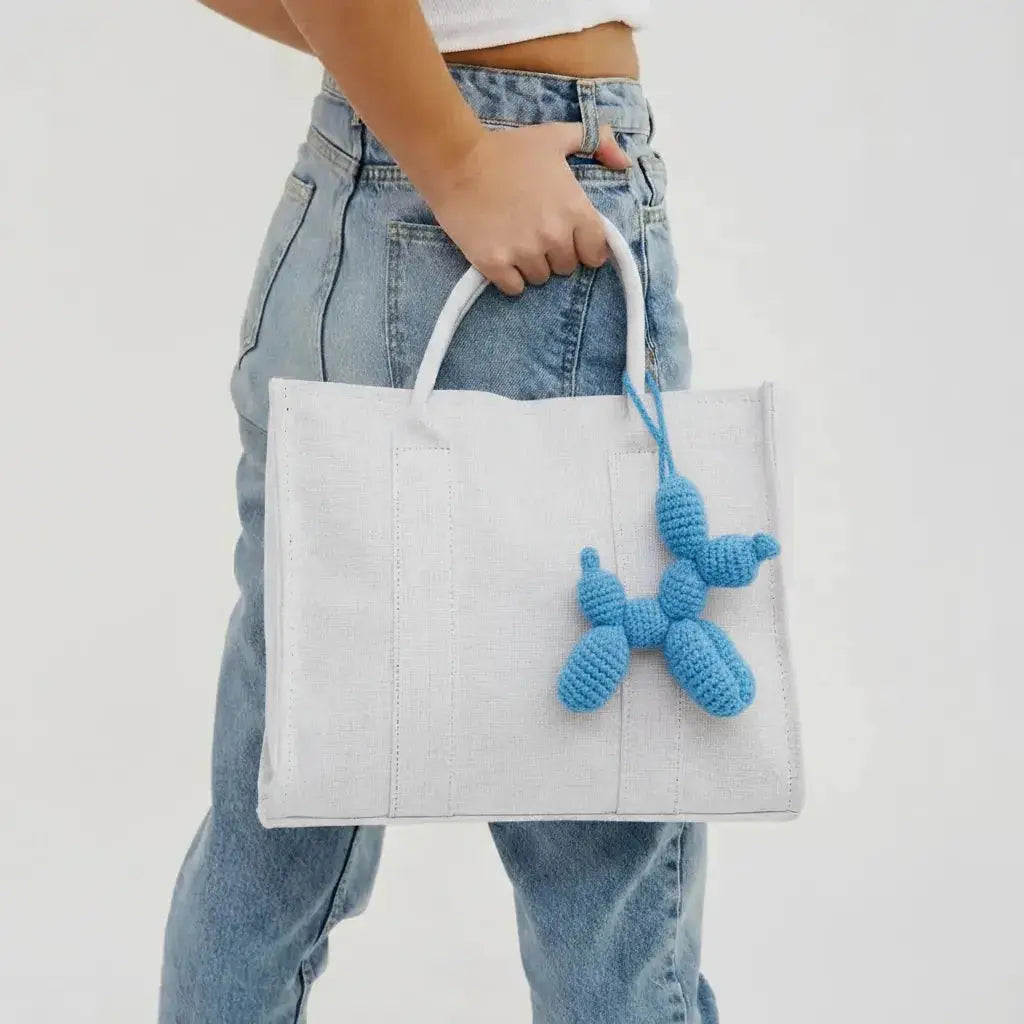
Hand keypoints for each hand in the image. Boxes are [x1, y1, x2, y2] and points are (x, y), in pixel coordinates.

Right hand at [420, 122, 630, 294]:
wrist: (456, 160)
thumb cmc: (508, 149)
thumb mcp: (556, 136)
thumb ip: (597, 142)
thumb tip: (624, 162)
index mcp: (574, 210)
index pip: (595, 254)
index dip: (582, 246)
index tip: (566, 236)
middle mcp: (554, 236)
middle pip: (566, 268)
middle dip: (554, 254)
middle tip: (533, 232)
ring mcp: (524, 253)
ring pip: (540, 278)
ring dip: (530, 265)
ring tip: (514, 239)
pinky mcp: (496, 265)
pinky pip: (514, 288)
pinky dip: (509, 277)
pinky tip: (500, 254)